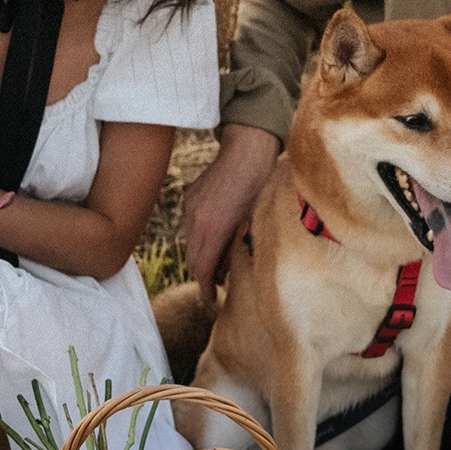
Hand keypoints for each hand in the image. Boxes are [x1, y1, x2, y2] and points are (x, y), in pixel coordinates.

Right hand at [181, 124, 279, 302]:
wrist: (247, 151)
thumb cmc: (260, 186)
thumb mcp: (254, 221)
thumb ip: (238, 245)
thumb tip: (230, 266)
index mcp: (216, 228)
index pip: (203, 268)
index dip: (205, 287)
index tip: (210, 298)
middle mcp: (198, 220)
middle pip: (193, 259)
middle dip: (203, 276)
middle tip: (215, 286)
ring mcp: (191, 208)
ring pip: (190, 243)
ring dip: (201, 257)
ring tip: (218, 264)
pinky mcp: (190, 199)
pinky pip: (191, 227)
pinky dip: (200, 238)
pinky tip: (214, 240)